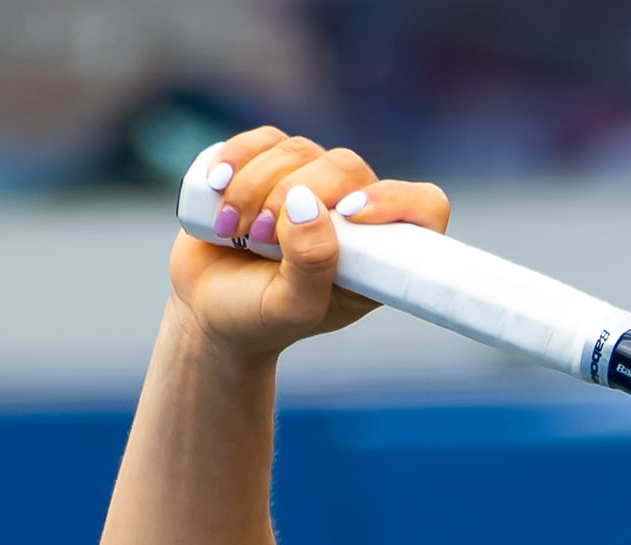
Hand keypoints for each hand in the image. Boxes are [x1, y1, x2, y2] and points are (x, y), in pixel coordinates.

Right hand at [167, 131, 454, 358]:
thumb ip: (312, 265)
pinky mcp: (271, 165)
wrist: (207, 310)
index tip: (350, 215)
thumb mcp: (292, 309)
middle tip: (261, 235)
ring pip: (299, 150)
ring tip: (230, 227)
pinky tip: (217, 185)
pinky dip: (237, 157)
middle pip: (346, 167)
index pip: (423, 207)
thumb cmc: (259, 318)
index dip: (395, 200)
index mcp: (377, 253)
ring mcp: (311, 184)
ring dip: (255, 184)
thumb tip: (308, 202)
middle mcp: (351, 212)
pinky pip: (265, 140)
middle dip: (294, 193)